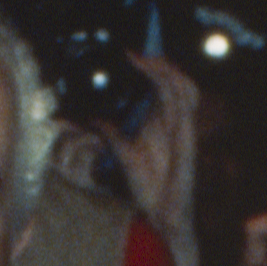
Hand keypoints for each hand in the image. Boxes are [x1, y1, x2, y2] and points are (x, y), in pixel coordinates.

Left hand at [104, 47, 201, 265]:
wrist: (162, 213)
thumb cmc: (146, 186)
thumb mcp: (120, 151)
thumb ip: (106, 133)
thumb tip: (79, 120)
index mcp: (162, 121)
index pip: (161, 84)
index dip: (149, 66)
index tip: (127, 53)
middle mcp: (175, 120)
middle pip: (175, 79)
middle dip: (158, 61)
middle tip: (136, 52)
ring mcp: (183, 127)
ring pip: (183, 85)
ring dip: (165, 69)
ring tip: (145, 58)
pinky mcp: (187, 134)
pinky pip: (185, 102)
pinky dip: (171, 84)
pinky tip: (156, 79)